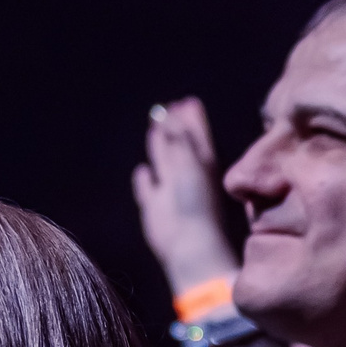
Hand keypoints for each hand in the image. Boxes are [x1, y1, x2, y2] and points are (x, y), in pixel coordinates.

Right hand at [131, 96, 238, 291]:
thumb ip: (178, 139)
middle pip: (180, 145)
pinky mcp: (155, 208)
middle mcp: (187, 176)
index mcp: (202, 164)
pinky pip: (148, 189)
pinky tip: (143, 172)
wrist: (189, 244)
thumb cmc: (196, 203)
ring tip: (156, 129)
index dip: (191, 119)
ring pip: (164, 162)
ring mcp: (171, 192)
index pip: (196, 135)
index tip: (187, 101)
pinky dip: (145, 180)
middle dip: (175, 127)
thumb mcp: (189, 162)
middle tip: (169, 108)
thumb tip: (168, 115)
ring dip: (159, 146)